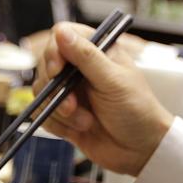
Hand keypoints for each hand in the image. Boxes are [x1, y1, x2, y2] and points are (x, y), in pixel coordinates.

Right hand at [33, 22, 173, 175]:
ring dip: (60, 112)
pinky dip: (57, 125)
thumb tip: (60, 31)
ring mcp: (69, 92)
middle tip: (72, 105)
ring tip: (85, 121)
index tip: (57, 71)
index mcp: (96, 52)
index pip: (61, 36)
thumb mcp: (113, 81)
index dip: (53, 52)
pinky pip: (43, 115)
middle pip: (45, 66)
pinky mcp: (62, 115)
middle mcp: (79, 69)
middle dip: (56, 90)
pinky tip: (78, 130)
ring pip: (42, 93)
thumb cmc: (137, 110)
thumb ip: (86, 56)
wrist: (140, 151)